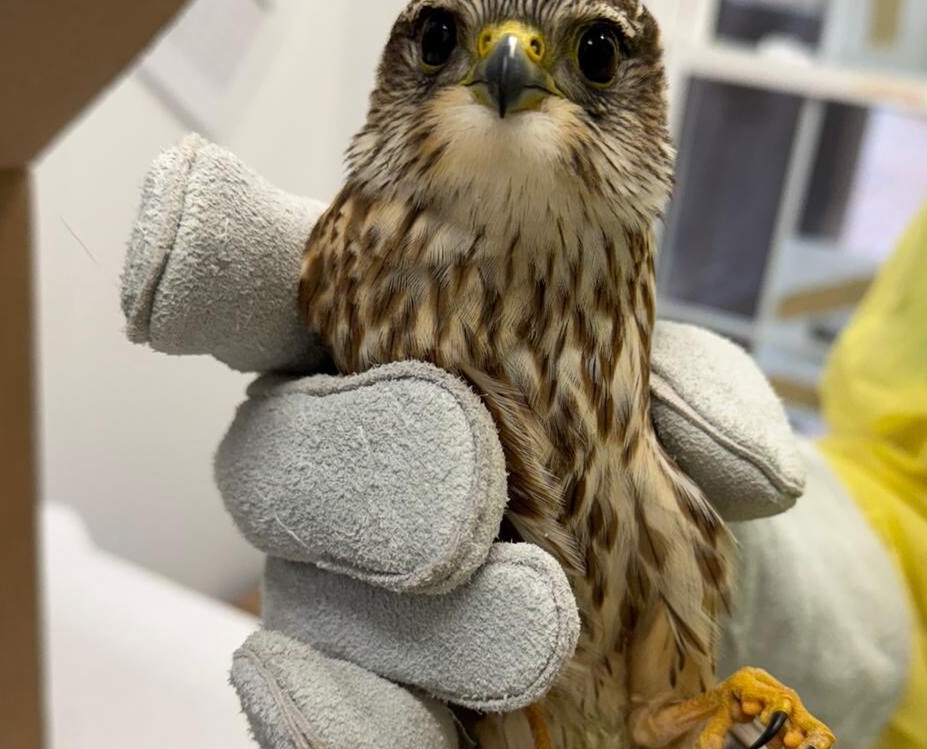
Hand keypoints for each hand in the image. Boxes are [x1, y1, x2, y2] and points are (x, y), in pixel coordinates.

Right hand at [121, 136, 905, 748]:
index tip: (191, 227)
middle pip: (286, 442)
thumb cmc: (671, 475)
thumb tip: (736, 465)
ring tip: (536, 619)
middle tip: (463, 471)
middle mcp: (348, 449)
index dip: (215, 251)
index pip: (278, 279)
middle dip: (363, 450)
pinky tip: (404, 731)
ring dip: (409, 608)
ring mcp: (351, 584)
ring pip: (310, 591)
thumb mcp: (695, 416)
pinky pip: (333, 712)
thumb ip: (696, 406)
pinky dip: (361, 726)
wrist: (710, 620)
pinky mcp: (381, 694)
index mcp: (395, 333)